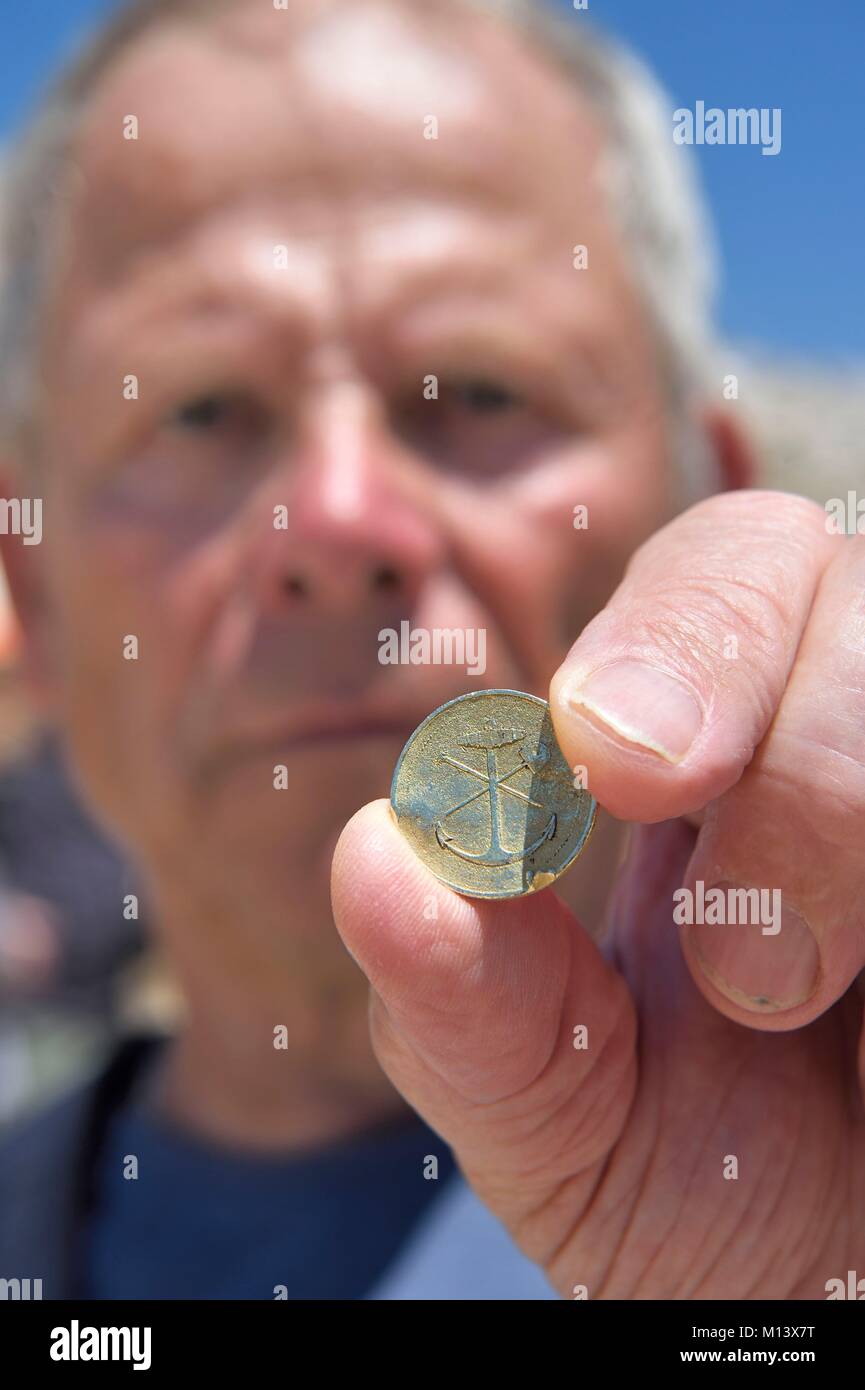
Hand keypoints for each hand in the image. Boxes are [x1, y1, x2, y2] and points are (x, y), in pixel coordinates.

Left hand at [332, 490, 864, 1298]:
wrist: (838, 1303)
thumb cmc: (710, 1202)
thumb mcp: (564, 1115)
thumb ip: (466, 996)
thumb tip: (376, 848)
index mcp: (712, 763)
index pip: (703, 582)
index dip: (660, 634)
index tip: (590, 761)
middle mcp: (833, 734)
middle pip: (818, 568)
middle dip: (727, 671)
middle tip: (654, 803)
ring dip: (830, 792)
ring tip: (771, 983)